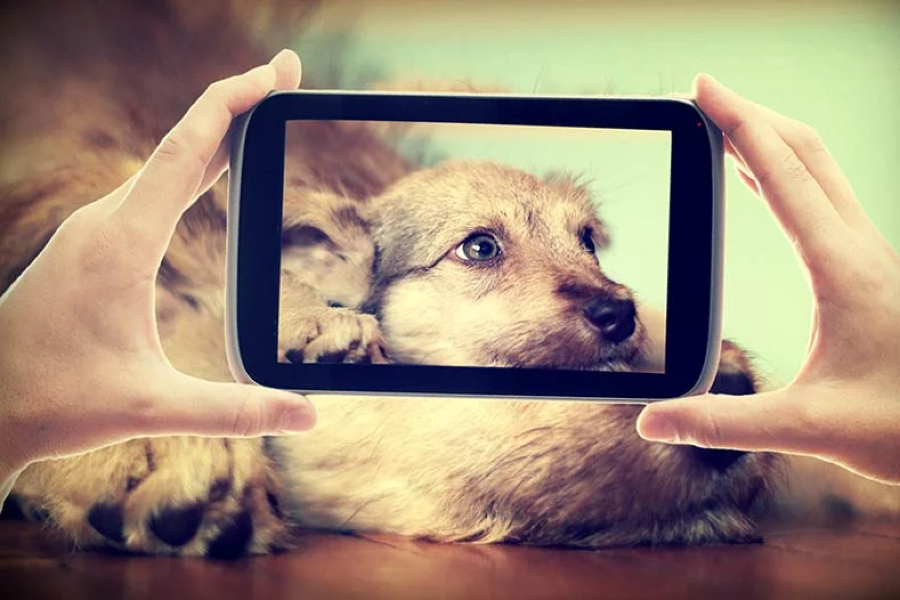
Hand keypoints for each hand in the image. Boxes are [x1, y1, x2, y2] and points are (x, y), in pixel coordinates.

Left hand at [0, 50, 315, 478]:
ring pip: (163, 163)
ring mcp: (93, 230)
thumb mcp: (152, 407)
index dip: (233, 104)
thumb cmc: (56, 402)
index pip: (185, 151)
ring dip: (214, 132)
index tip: (275, 74)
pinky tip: (206, 172)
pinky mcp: (89, 245)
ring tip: (258, 112)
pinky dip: (190, 164)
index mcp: (121, 243)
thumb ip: (234, 411)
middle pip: (181, 143)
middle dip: (238, 103)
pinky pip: (150, 187)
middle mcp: (104, 222)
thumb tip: (309, 416)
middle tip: (285, 74)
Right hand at [637, 74, 899, 484]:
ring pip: (820, 169)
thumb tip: (651, 422)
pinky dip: (787, 170)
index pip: (781, 172)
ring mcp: (870, 253)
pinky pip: (825, 195)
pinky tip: (765, 182)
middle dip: (751, 115)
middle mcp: (860, 248)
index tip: (702, 89)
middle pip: (805, 152)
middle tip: (703, 98)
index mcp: (841, 268)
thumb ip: (724, 425)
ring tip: (725, 127)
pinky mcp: (870, 267)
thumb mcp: (808, 428)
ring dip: (771, 138)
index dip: (737, 123)